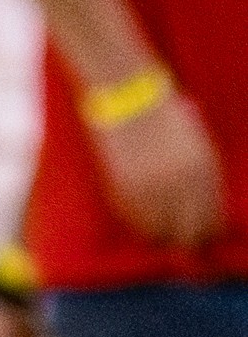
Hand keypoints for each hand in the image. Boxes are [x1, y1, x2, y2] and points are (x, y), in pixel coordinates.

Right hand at [95, 87, 226, 254]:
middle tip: (187, 240)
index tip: (207, 235)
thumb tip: (208, 209)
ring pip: (161, 237)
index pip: (212, 222)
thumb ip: (204, 177)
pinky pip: (137, 224)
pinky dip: (142, 225)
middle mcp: (180, 186)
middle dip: (190, 240)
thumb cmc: (167, 115)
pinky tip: (145, 217)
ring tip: (164, 230)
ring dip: (164, 236)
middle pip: (189, 237)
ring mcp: (151, 191)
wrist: (128, 96)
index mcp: (204, 171)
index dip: (210, 233)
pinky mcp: (125, 191)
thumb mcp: (197, 145)